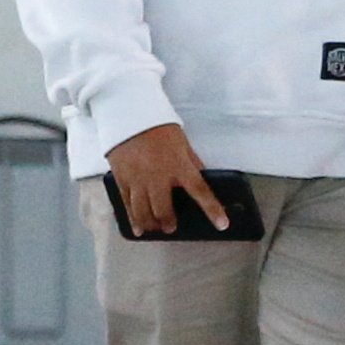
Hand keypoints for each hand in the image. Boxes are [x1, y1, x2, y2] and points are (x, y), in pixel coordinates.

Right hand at [106, 123, 228, 238]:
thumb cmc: (158, 128)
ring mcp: (138, 180)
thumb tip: (203, 178)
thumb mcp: (182, 143)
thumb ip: (192, 163)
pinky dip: (133, 219)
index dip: (213, 210)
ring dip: (151, 224)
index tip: (222, 224)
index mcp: (178, 165)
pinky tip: (138, 228)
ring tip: (156, 228)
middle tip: (171, 227)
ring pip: (144, 212)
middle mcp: (158, 176)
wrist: (129, 115)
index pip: (200, 191)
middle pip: (164, 209)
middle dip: (168, 223)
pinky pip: (127, 205)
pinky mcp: (122, 180)